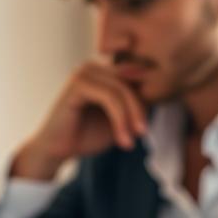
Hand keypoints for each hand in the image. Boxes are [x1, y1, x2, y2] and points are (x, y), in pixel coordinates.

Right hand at [12, 63, 147, 180]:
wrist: (57, 150)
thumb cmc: (87, 135)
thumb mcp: (119, 120)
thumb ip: (135, 106)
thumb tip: (159, 96)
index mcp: (104, 73)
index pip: (136, 77)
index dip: (147, 99)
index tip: (147, 126)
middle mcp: (94, 67)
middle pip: (131, 81)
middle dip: (140, 109)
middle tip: (143, 133)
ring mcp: (85, 73)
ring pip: (122, 89)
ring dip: (131, 116)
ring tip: (132, 140)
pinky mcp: (77, 84)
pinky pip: (109, 97)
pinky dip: (120, 119)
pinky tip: (122, 140)